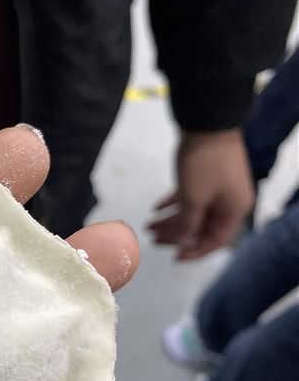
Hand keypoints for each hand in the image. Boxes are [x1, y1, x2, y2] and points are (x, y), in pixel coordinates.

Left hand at [148, 128, 253, 259]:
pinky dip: (172, 203)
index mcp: (233, 210)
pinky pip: (188, 196)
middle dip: (176, 235)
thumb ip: (188, 224)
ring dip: (170, 220)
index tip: (174, 258)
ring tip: (147, 225)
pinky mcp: (205, 176)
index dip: (194, 250)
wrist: (207, 122)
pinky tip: (155, 208)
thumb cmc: (203, 164)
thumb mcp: (193, 199)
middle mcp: (228, 202)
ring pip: (192, 211)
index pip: (215, 240)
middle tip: (152, 240)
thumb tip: (183, 243)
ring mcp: (217, 188)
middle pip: (201, 226)